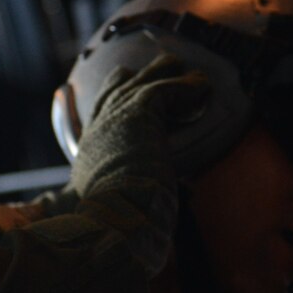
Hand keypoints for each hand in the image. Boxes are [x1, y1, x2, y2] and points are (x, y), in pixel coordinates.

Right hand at [70, 53, 208, 216]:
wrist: (107, 221)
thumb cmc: (111, 226)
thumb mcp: (108, 208)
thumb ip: (113, 202)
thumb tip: (117, 222)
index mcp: (91, 151)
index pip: (100, 114)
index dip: (116, 99)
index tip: (129, 89)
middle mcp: (99, 130)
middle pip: (118, 87)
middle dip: (140, 76)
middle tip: (163, 67)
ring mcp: (115, 118)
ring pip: (142, 82)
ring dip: (166, 73)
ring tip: (189, 71)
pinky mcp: (137, 114)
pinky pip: (164, 89)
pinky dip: (185, 87)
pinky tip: (202, 86)